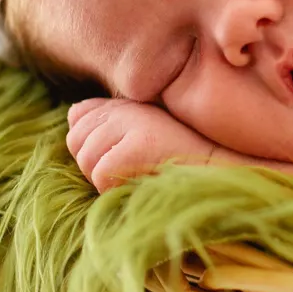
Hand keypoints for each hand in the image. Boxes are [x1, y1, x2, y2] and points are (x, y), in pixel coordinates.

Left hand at [66, 98, 216, 192]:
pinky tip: (143, 181)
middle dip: (97, 165)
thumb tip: (73, 114)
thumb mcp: (144, 133)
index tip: (126, 157)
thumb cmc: (180, 161)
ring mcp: (132, 124)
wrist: (219, 175)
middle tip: (133, 169)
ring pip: (86, 162)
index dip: (93, 148)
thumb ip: (106, 118)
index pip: (77, 121)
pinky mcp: (137, 146)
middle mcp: (126, 108)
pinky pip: (100, 175)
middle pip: (76, 144)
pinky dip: (116, 187)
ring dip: (107, 179)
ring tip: (140, 174)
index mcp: (127, 103)